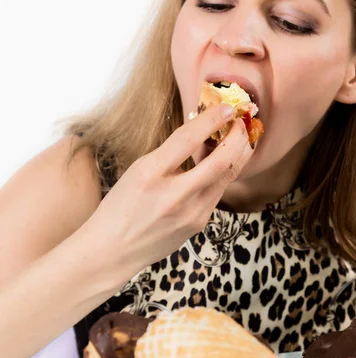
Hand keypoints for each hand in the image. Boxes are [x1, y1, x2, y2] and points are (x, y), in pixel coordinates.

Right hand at [81, 103, 253, 284]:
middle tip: (241, 122)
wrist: (112, 251)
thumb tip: (202, 132)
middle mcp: (173, 196)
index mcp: (149, 174)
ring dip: (238, 154)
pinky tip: (226, 162)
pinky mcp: (199, 224)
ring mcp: (190, 213)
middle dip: (237, 137)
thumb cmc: (121, 206)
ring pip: (226, 177)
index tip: (227, 107)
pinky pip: (218, 192)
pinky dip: (226, 173)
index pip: (187, 140)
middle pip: (220, 161)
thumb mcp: (137, 170)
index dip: (211, 120)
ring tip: (241, 137)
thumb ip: (169, 153)